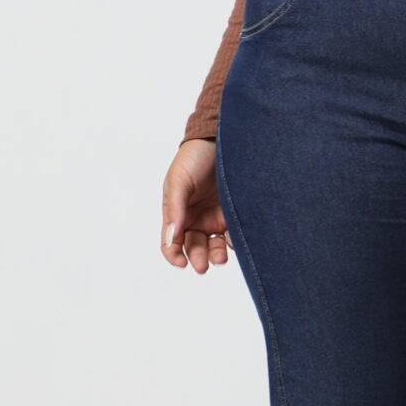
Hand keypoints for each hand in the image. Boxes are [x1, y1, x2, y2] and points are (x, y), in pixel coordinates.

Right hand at [162, 136, 232, 274]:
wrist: (222, 140)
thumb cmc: (194, 158)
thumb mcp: (179, 181)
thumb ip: (174, 209)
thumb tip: (171, 238)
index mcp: (177, 213)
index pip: (171, 241)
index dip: (173, 255)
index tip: (182, 263)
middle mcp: (195, 219)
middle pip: (193, 247)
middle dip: (197, 258)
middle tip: (203, 266)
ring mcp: (215, 217)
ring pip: (214, 246)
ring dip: (215, 255)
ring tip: (219, 258)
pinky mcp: (234, 214)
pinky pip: (233, 235)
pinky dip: (233, 243)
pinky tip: (233, 241)